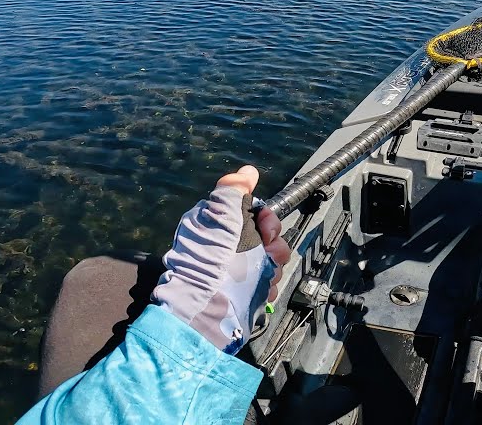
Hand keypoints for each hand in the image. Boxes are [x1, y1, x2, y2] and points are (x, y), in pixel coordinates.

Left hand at [152, 165, 291, 353]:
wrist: (208, 308)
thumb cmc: (215, 260)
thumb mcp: (222, 216)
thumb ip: (233, 190)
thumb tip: (248, 172)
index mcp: (222, 226)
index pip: (256, 213)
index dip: (267, 220)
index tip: (266, 230)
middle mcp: (230, 246)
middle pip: (269, 237)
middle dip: (273, 246)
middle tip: (266, 254)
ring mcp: (240, 270)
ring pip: (272, 260)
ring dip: (272, 267)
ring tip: (261, 277)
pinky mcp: (247, 291)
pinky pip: (269, 282)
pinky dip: (267, 286)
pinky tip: (258, 290)